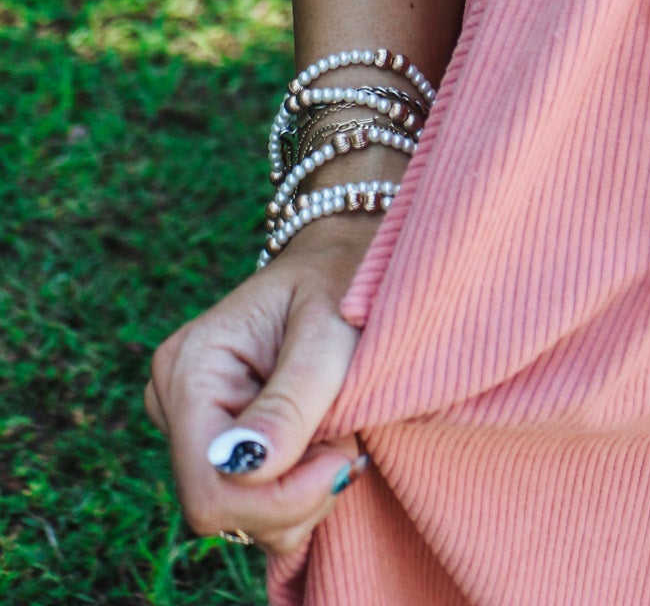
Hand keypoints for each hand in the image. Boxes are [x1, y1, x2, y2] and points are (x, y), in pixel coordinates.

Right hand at [145, 215, 375, 555]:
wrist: (341, 263)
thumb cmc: (341, 284)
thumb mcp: (330, 332)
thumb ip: (292, 400)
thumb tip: (245, 469)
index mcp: (189, 366)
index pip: (208, 486)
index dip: (277, 499)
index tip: (343, 460)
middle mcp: (175, 399)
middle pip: (221, 507)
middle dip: (295, 494)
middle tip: (346, 439)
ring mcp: (191, 425)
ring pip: (239, 515)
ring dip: (301, 494)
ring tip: (336, 433)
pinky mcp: (216, 442)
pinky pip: (250, 504)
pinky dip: (295, 492)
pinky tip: (321, 447)